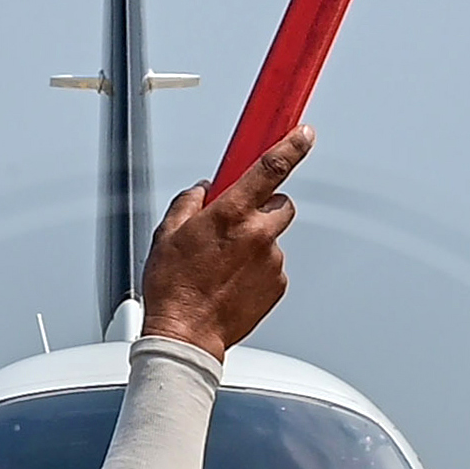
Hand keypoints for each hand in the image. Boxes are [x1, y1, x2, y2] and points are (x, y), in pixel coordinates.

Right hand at [137, 126, 311, 359]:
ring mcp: (272, 261)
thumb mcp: (166, 234)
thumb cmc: (174, 288)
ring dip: (256, 244)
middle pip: (280, 203)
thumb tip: (203, 192)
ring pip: (273, 238)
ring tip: (225, 266)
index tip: (304, 134)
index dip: (292, 146)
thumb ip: (189, 204)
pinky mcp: (278, 285)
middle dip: (263, 208)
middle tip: (237, 226)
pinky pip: (273, 266)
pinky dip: (258, 270)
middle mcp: (257, 234)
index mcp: (231, 213)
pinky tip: (233, 282)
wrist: (187, 334)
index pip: (271, 167)